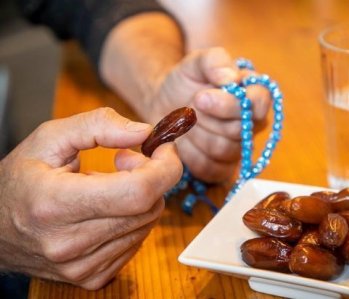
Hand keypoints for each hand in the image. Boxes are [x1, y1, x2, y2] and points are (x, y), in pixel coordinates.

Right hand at [0, 108, 181, 289]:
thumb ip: (97, 126)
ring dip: (142, 197)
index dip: (165, 167)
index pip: (138, 192)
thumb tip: (144, 132)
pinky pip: (137, 242)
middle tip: (127, 159)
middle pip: (149, 207)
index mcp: (56, 204)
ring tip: (112, 184)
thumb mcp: (48, 139)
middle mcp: (70, 243)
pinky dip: (133, 219)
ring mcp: (82, 266)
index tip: (165, 148)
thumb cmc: (21, 181)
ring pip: (147, 224)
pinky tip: (109, 208)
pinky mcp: (92, 277)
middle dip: (152, 175)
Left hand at [149, 47, 270, 181]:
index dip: (231, 104)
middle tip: (189, 106)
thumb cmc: (186, 80)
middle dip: (207, 119)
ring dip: (197, 135)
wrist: (163, 104)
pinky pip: (210, 168)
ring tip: (186, 121)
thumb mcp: (196, 62)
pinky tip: (184, 141)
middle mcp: (252, 123)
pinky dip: (190, 155)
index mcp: (253, 93)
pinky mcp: (223, 168)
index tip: (201, 97)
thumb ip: (215, 61)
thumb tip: (231, 78)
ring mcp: (239, 148)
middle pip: (239, 130)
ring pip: (223, 149)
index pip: (259, 102)